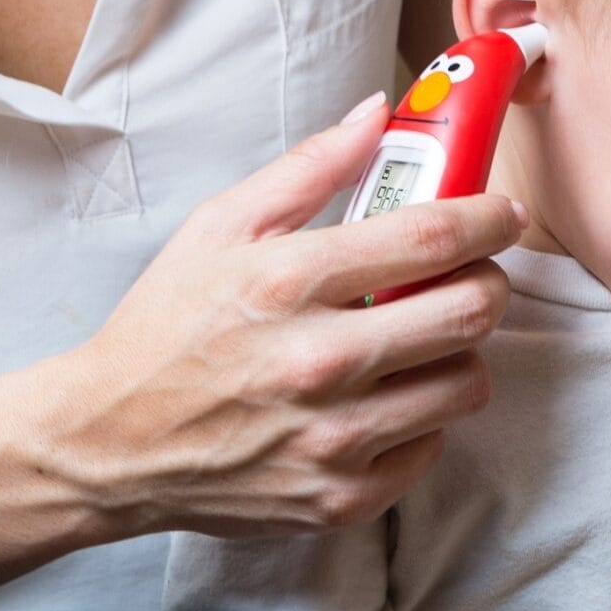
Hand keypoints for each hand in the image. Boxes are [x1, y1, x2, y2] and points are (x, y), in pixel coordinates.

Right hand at [52, 92, 523, 538]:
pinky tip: (381, 398)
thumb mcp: (219, 226)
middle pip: (471, 311)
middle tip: (469, 276)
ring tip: (417, 340)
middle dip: (487, 282)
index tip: (502, 213)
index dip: (487, 218)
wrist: (109, 442)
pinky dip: (421, 418)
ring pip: (466, 383)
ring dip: (457, 353)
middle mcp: (319, 362)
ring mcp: (333, 437)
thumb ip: (310, 166)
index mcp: (290, 282)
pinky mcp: (339, 497)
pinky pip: (432, 446)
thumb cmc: (166, 327)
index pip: (432, 238)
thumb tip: (379, 113)